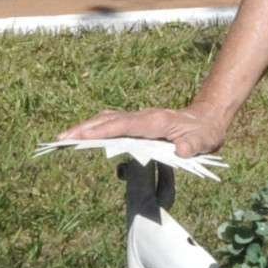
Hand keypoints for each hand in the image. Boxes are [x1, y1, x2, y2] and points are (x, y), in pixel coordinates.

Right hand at [61, 104, 229, 156]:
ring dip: (85, 128)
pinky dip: (96, 129)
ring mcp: (138, 119)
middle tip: (59, 139)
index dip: (102, 131)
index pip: (123, 126)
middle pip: (107, 121)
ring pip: (107, 120)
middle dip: (83, 129)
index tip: (81, 136)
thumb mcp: (205, 140)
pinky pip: (112, 125)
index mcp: (155, 122)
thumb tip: (181, 150)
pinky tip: (84, 137)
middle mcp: (142, 117)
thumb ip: (194, 145)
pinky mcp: (137, 124)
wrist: (208, 118)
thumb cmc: (204, 132)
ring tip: (64, 139)